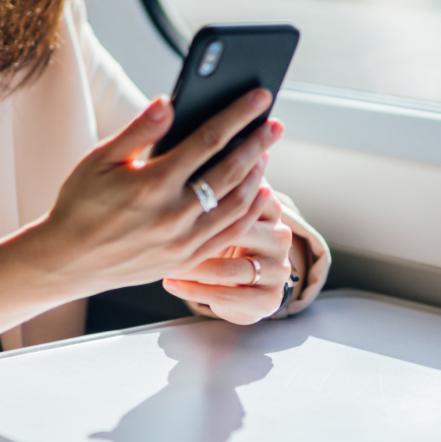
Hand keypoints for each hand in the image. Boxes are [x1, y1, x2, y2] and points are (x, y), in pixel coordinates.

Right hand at [22, 89, 284, 297]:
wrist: (67, 260)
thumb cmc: (80, 204)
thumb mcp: (99, 160)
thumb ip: (139, 131)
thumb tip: (170, 101)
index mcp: (152, 183)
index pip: (208, 140)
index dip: (238, 115)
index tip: (260, 97)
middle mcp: (173, 215)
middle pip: (231, 171)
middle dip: (258, 143)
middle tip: (276, 123)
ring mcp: (183, 242)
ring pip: (236, 205)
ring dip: (256, 176)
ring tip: (265, 153)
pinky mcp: (186, 260)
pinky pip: (229, 235)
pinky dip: (249, 212)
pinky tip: (259, 193)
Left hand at [163, 189, 295, 324]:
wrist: (242, 286)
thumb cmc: (218, 234)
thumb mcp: (217, 205)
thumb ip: (207, 178)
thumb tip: (174, 141)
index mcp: (269, 205)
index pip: (247, 192)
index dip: (213, 191)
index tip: (176, 187)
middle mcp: (279, 235)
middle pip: (240, 230)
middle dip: (198, 231)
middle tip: (162, 227)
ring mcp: (276, 268)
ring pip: (230, 268)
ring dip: (194, 267)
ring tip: (162, 260)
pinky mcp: (267, 300)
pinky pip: (227, 296)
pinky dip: (194, 290)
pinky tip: (169, 282)